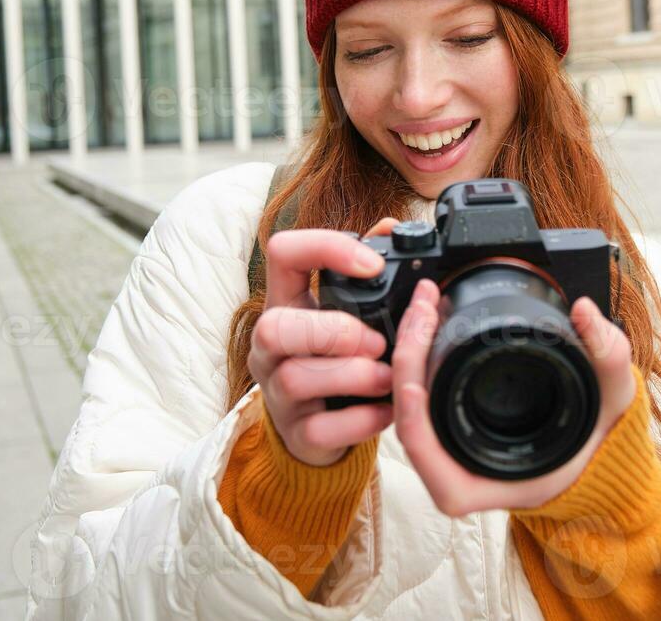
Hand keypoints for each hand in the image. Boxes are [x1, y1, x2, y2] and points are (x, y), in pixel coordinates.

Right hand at [247, 220, 400, 465]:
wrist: (324, 427)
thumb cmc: (338, 357)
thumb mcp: (349, 309)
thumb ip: (366, 270)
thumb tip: (389, 227)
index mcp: (287, 302)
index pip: (282, 253)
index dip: (324, 248)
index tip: (372, 266)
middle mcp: (271, 346)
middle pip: (272, 327)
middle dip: (332, 332)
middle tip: (376, 341)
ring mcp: (278, 392)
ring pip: (297, 378)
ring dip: (355, 376)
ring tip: (388, 377)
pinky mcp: (296, 434)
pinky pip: (319, 429)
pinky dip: (361, 420)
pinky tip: (384, 410)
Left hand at [390, 278, 639, 515]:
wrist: (598, 444)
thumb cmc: (598, 436)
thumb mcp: (613, 397)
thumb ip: (608, 355)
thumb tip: (585, 312)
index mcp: (486, 480)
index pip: (430, 458)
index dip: (414, 422)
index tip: (415, 384)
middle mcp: (458, 467)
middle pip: (407, 419)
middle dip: (407, 358)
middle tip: (422, 309)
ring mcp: (447, 444)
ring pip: (406, 402)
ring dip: (407, 350)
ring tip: (422, 305)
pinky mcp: (446, 419)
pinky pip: (416, 392)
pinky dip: (416, 355)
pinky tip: (425, 319)